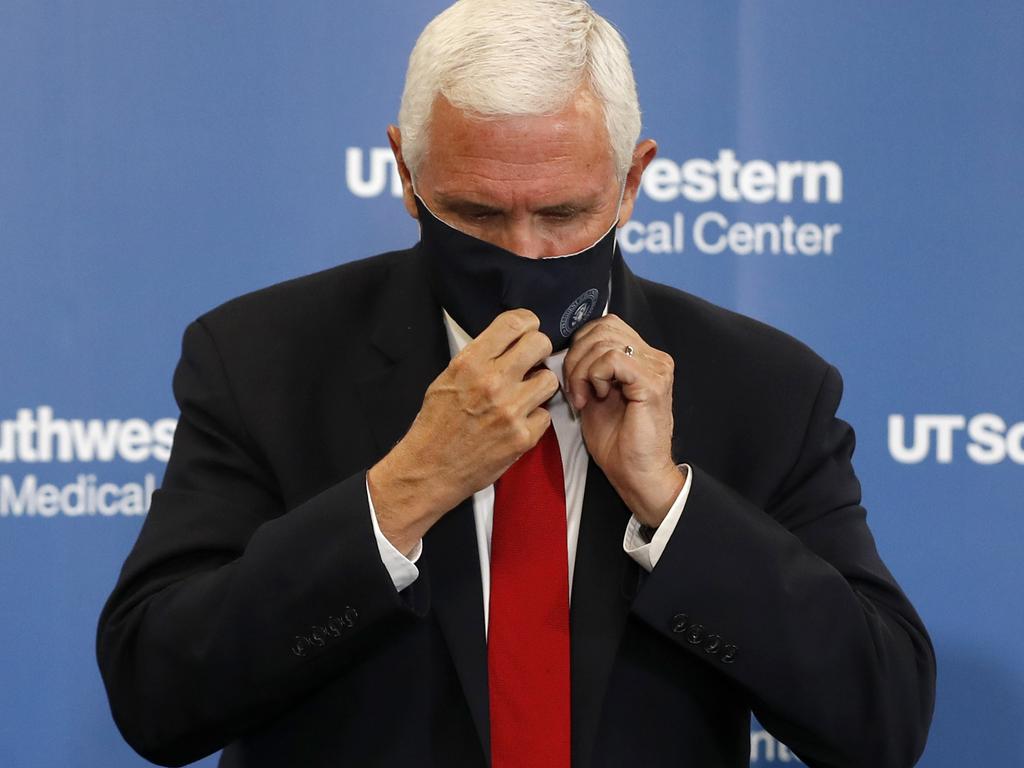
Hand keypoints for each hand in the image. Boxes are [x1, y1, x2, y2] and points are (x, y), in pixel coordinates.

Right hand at [367, 309, 559, 554]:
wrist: (430, 469)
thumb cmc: (436, 423)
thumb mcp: (447, 378)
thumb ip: (479, 358)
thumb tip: (509, 342)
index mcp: (470, 362)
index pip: (515, 322)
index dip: (527, 323)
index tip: (527, 331)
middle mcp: (493, 382)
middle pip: (541, 343)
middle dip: (538, 351)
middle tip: (530, 362)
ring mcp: (511, 410)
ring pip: (549, 379)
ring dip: (539, 385)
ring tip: (524, 395)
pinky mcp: (523, 437)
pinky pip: (545, 415)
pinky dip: (534, 418)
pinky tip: (517, 423)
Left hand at [563, 314, 684, 527]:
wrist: (637, 475)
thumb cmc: (617, 443)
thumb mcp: (594, 395)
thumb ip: (587, 368)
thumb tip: (565, 350)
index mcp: (642, 357)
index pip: (604, 325)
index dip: (579, 347)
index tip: (573, 380)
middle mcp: (654, 357)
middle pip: (602, 328)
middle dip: (576, 357)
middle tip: (573, 390)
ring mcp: (656, 367)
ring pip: (604, 341)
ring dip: (582, 369)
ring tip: (583, 397)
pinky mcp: (652, 381)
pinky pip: (611, 358)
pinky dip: (594, 376)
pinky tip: (596, 397)